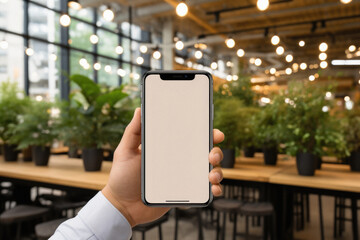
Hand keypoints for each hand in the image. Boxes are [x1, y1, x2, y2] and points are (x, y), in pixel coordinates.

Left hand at [102, 108, 224, 226]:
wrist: (122, 206)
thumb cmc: (122, 177)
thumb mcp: (125, 151)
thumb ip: (133, 132)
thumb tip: (140, 109)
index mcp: (168, 148)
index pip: (191, 137)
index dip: (206, 133)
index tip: (213, 132)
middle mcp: (179, 161)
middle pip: (205, 153)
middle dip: (216, 152)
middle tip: (212, 155)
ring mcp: (183, 178)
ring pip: (209, 171)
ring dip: (217, 172)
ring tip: (212, 176)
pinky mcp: (184, 194)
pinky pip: (203, 191)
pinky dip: (213, 189)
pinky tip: (213, 189)